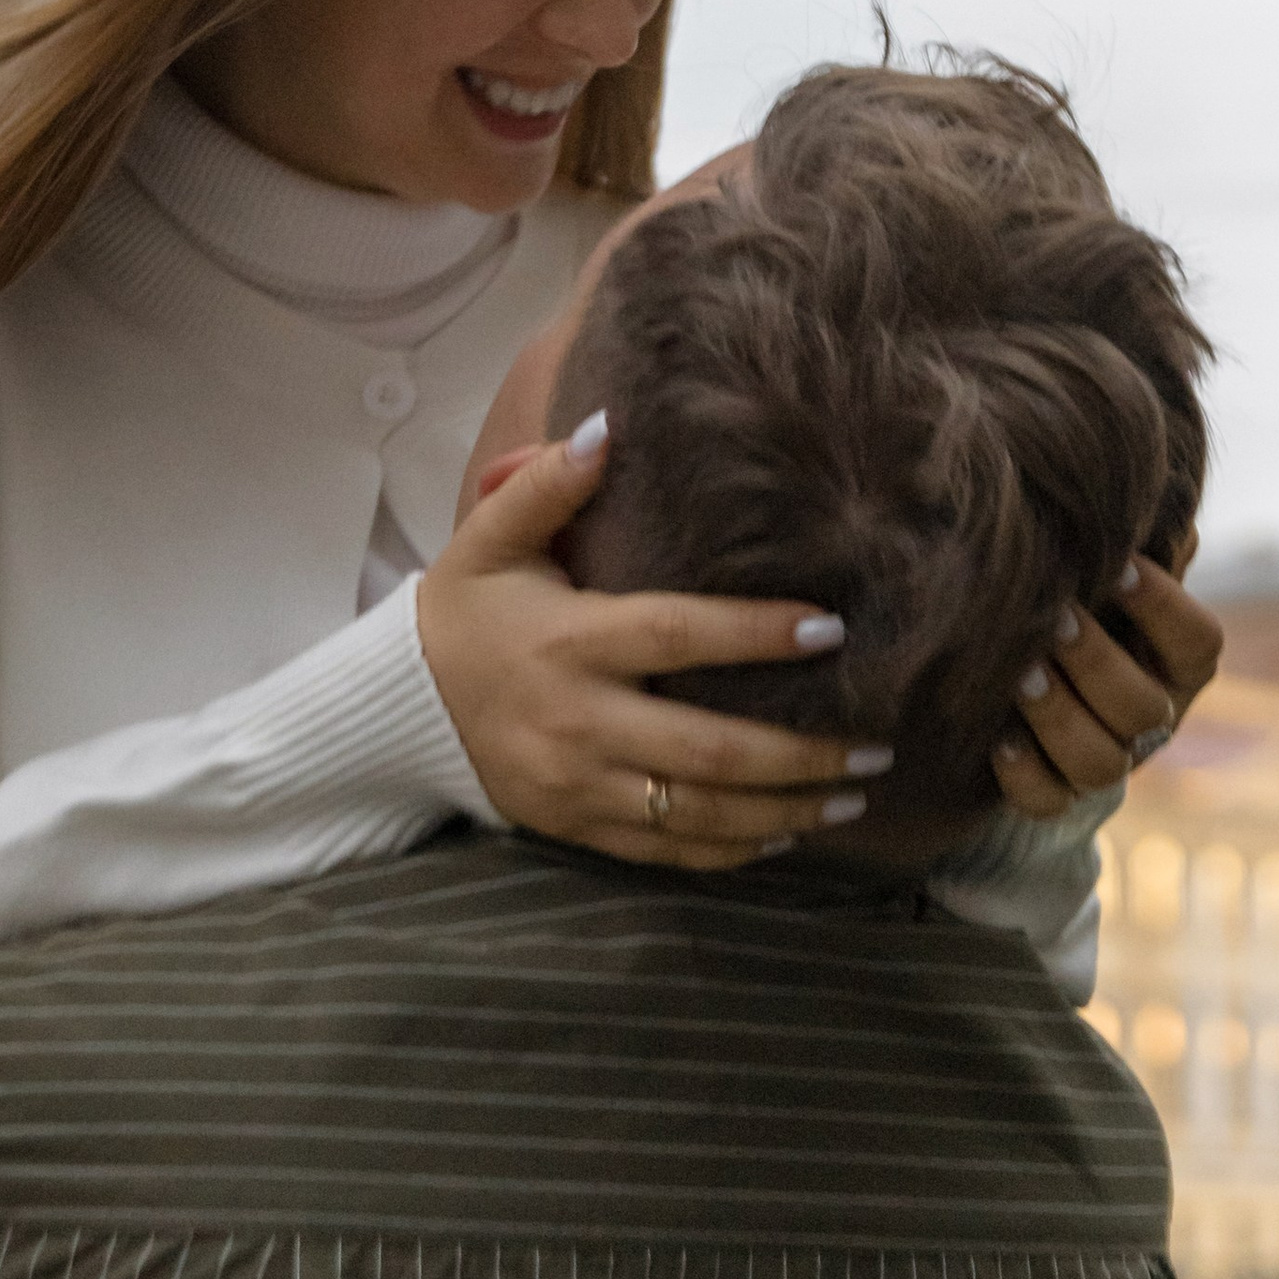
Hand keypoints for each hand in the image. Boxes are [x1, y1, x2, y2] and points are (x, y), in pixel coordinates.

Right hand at [416, 420, 882, 869]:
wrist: (399, 710)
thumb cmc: (465, 612)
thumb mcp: (490, 539)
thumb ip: (547, 484)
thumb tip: (608, 428)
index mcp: (570, 644)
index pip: (678, 638)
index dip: (755, 635)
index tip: (831, 628)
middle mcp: (581, 722)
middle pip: (709, 749)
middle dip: (803, 752)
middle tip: (879, 742)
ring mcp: (581, 785)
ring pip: (701, 813)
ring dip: (787, 810)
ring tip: (855, 793)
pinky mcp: (578, 826)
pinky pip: (669, 850)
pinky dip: (733, 849)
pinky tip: (787, 834)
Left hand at [990, 533, 1223, 821]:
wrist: (1023, 684)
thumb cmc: (1076, 603)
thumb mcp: (1103, 572)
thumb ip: (1131, 539)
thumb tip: (1151, 479)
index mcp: (1176, 662)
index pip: (1199, 642)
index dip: (1165, 608)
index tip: (1120, 564)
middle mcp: (1151, 716)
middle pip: (1144, 707)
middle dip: (1098, 662)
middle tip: (1056, 618)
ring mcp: (1106, 762)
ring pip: (1101, 762)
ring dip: (1059, 716)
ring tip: (1019, 673)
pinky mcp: (1056, 796)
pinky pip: (1048, 802)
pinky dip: (1023, 775)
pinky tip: (996, 737)